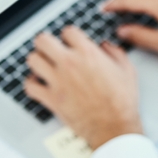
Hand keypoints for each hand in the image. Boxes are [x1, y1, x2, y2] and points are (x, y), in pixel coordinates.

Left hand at [24, 26, 141, 149]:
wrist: (114, 126)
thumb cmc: (122, 101)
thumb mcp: (127, 70)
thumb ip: (115, 52)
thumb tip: (105, 45)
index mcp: (88, 53)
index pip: (68, 31)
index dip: (69, 36)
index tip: (71, 42)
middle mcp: (70, 63)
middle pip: (43, 40)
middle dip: (46, 43)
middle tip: (51, 48)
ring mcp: (58, 81)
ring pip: (33, 60)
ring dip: (38, 61)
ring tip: (44, 65)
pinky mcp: (51, 99)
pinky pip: (29, 86)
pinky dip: (31, 84)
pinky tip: (39, 83)